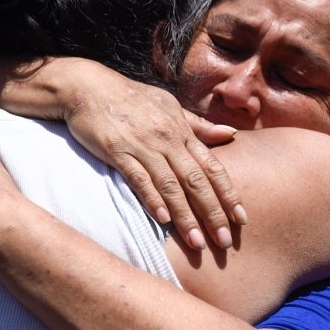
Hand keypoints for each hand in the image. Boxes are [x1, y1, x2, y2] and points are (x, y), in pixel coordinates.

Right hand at [62, 66, 244, 250]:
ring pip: (171, 185)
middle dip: (213, 213)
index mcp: (181, 129)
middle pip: (196, 181)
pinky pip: (139, 179)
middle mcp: (167, 139)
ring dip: (186, 216)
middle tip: (224, 242)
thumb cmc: (130, 96)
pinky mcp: (118, 151)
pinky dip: (152, 199)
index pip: (212, 166)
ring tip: (198, 243)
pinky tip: (163, 220)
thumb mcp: (169, 105)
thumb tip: (230, 134)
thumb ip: (198, 124)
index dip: (228, 194)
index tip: (241, 220)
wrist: (88, 86)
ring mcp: (143, 146)